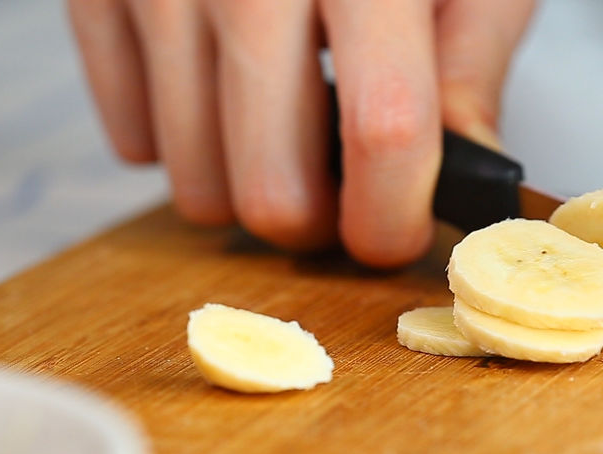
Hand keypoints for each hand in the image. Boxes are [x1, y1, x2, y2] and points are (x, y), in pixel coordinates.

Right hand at [67, 0, 533, 265]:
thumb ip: (471, 70)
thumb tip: (469, 177)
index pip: (384, 130)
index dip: (393, 217)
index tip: (394, 235)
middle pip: (271, 190)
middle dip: (317, 222)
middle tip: (339, 188)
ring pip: (195, 183)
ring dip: (249, 186)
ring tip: (283, 125)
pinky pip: (131, 139)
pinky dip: (184, 142)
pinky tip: (223, 91)